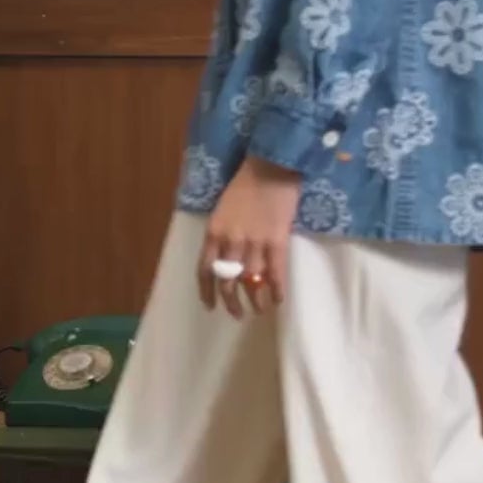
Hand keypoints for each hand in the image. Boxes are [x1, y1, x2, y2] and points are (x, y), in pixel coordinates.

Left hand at [199, 156, 303, 316]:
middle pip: (227, 281)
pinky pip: (276, 274)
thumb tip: (226, 260)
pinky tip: (278, 300)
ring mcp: (254, 243)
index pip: (205, 270)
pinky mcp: (277, 242)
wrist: (270, 167)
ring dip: (255, 301)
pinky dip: (276, 291)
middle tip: (237, 314)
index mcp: (213, 233)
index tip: (210, 307)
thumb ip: (221, 235)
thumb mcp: (222, 211)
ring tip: (259, 310)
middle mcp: (231, 242)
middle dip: (231, 302)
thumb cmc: (245, 185)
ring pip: (251, 282)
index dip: (207, 292)